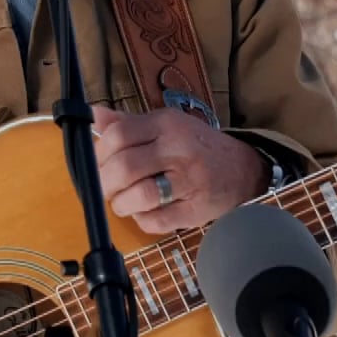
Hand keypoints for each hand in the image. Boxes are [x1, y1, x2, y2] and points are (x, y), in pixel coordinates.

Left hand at [91, 104, 267, 234]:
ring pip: (141, 196)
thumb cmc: (195, 145)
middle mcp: (178, 149)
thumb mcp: (164, 125)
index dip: (98, 154)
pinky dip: (143, 220)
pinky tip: (144, 213)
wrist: (243, 168)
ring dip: (122, 204)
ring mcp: (190, 181)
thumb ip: (126, 123)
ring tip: (122, 202)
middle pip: (124, 167)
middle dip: (104, 183)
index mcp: (166, 124)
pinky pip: (159, 221)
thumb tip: (92, 115)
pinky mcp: (198, 209)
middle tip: (104, 188)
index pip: (118, 135)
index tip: (96, 164)